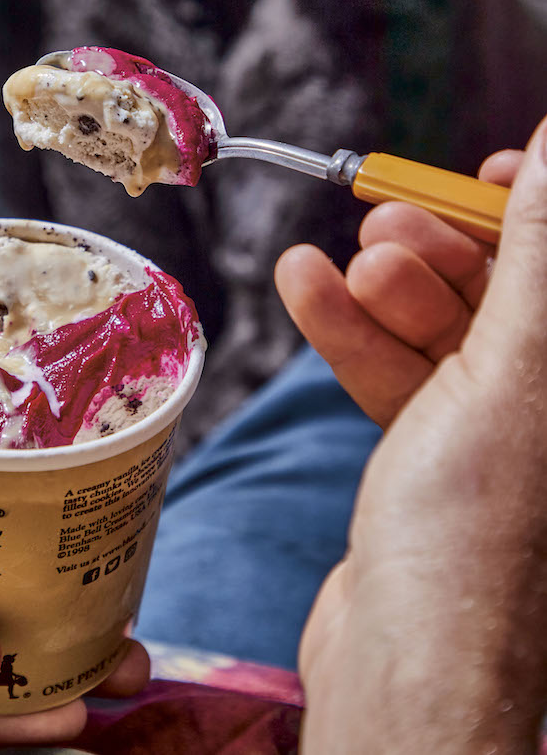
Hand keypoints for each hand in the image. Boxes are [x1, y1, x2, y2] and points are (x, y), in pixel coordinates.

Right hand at [296, 117, 546, 752]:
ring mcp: (489, 427)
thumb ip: (536, 256)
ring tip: (326, 262)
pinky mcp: (429, 449)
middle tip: (385, 224)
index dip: (531, 212)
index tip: (488, 170)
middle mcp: (545, 401)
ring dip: (375, 291)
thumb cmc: (474, 531)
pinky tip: (303, 288)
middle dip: (438, 253)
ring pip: (435, 331)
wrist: (403, 656)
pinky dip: (346, 332)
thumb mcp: (512, 371)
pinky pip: (393, 371)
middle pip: (500, 294)